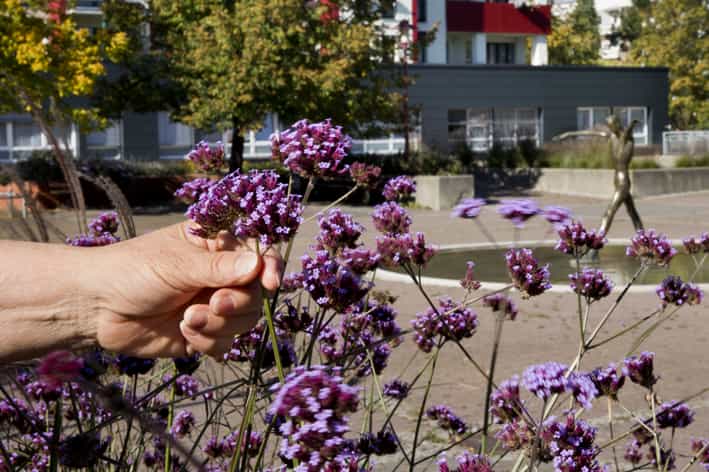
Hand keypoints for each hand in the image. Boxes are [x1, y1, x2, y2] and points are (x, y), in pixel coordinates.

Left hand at [92, 222, 282, 357]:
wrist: (96, 309)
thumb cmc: (132, 271)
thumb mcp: (176, 264)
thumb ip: (218, 268)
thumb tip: (256, 266)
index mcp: (216, 247)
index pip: (258, 253)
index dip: (270, 267)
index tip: (270, 282)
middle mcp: (220, 276)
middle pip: (256, 293)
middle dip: (237, 302)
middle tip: (214, 303)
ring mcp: (213, 306)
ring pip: (245, 320)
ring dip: (220, 324)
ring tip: (187, 319)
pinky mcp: (203, 333)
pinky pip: (226, 343)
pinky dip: (208, 341)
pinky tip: (183, 332)